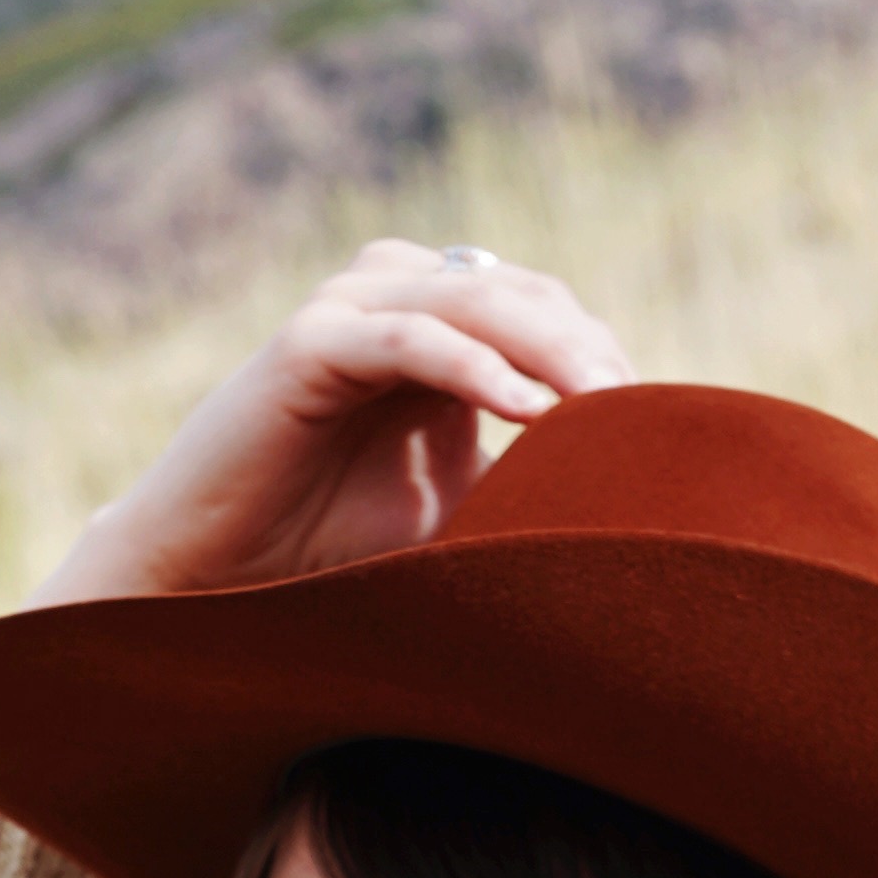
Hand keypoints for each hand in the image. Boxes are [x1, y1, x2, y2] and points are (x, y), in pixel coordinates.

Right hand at [36, 243, 632, 605]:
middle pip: (525, 297)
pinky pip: (412, 338)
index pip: (547, 313)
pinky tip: (530, 413)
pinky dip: (476, 369)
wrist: (215, 581)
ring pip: (478, 303)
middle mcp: (395, 296)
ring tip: (608, 408)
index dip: (604, 360)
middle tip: (649, 418)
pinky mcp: (310, 342)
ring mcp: (351, 310)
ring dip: (550, 353)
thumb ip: (525, 480)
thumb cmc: (329, 556)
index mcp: (436, 323)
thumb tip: (637, 505)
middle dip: (591, 353)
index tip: (663, 428)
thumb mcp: (455, 514)